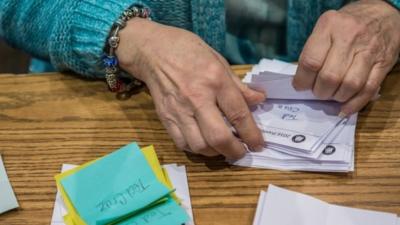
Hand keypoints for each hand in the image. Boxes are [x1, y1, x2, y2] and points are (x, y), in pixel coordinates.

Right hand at [116, 19, 264, 159]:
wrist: (152, 51)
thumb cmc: (188, 51)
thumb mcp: (219, 61)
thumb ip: (238, 85)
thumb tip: (259, 100)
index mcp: (215, 80)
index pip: (238, 114)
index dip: (252, 134)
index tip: (258, 145)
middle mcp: (197, 98)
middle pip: (218, 137)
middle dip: (234, 151)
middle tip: (241, 152)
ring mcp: (179, 110)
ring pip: (199, 146)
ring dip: (215, 152)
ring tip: (222, 147)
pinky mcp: (165, 118)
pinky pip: (182, 143)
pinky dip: (196, 149)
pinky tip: (203, 142)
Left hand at [293, 0, 399, 115]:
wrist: (382, 14)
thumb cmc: (346, 24)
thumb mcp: (325, 28)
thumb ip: (314, 51)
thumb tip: (302, 81)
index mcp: (329, 26)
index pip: (311, 61)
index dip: (302, 80)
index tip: (300, 86)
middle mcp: (349, 37)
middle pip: (330, 77)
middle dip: (319, 91)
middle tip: (317, 92)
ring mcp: (368, 51)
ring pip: (349, 85)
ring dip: (336, 97)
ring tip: (331, 95)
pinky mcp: (383, 64)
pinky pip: (367, 89)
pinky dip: (354, 104)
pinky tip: (344, 108)